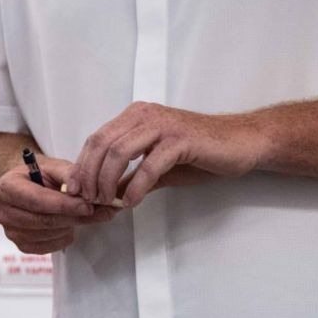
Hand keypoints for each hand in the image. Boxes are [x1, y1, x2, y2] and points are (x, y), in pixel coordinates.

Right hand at [0, 155, 116, 254]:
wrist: (29, 189)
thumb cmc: (41, 176)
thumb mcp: (53, 167)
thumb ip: (68, 174)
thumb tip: (81, 190)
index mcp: (6, 188)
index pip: (37, 201)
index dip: (64, 205)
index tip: (88, 205)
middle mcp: (3, 212)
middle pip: (43, 221)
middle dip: (74, 217)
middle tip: (100, 212)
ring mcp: (11, 232)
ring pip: (49, 234)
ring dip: (71, 226)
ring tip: (83, 214)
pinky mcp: (22, 246)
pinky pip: (49, 247)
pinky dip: (64, 236)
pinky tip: (68, 224)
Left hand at [68, 102, 268, 208]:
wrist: (242, 143)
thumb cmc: (200, 153)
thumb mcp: (157, 166)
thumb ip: (130, 177)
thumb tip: (105, 196)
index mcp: (135, 116)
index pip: (97, 139)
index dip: (82, 165)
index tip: (75, 190)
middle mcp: (145, 115)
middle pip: (102, 144)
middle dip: (90, 175)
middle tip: (88, 200)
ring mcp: (163, 125)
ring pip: (120, 152)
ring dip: (108, 181)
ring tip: (108, 202)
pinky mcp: (181, 140)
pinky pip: (149, 165)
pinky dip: (136, 186)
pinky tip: (131, 202)